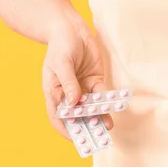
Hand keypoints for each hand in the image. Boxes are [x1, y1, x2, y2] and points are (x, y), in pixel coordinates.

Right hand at [42, 13, 113, 138]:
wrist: (71, 28)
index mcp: (54, 92)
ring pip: (91, 108)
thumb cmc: (60, 45)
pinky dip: (107, 102)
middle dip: (87, 126)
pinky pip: (101, 95)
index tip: (76, 139)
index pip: (58, 116)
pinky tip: (113, 107)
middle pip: (77, 115)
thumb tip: (73, 102)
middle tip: (97, 136)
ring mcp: (82, 88)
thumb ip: (68, 83)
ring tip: (108, 126)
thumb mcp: (61, 63)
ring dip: (99, 117)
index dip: (66, 129)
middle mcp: (68, 94)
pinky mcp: (95, 81)